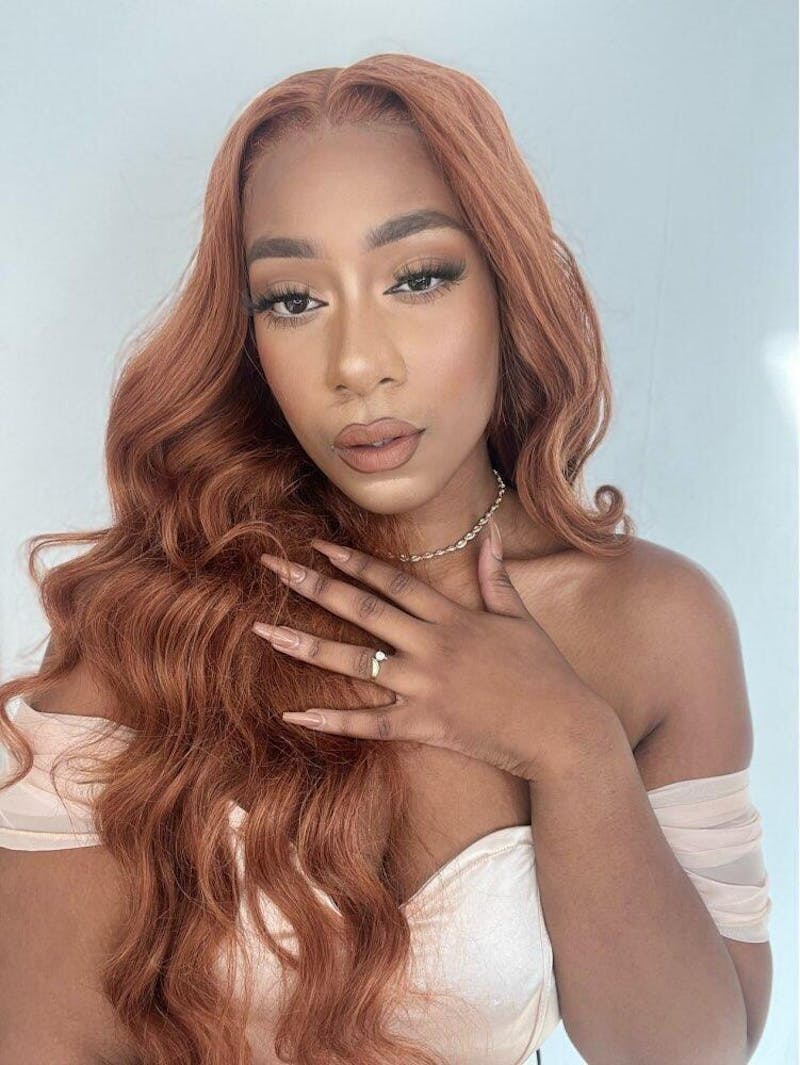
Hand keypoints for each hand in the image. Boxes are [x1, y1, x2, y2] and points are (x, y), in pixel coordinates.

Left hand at [254, 520, 611, 779]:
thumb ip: (496, 577)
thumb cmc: (544, 672)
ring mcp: (425, 685)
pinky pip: (369, 722)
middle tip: (272, 570)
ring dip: (306, 644)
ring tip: (264, 631)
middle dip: (313, 587)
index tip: (316, 546)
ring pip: (354, 662)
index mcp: (453, 617)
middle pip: (362, 610)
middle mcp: (431, 645)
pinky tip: (294, 711)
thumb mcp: (521, 618)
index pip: (392, 581)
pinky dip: (332, 719)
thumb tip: (490, 535)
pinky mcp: (424, 724)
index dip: (353, 561)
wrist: (562, 729)